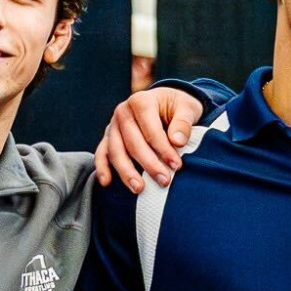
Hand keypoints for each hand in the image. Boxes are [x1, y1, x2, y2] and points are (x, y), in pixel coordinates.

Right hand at [92, 87, 206, 190]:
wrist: (166, 101)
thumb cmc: (177, 106)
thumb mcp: (188, 108)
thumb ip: (183, 123)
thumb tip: (177, 141)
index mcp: (141, 101)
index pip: (150, 129)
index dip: (163, 149)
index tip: (176, 166)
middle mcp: (123, 111)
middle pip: (132, 142)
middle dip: (148, 164)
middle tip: (164, 181)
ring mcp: (113, 125)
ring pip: (116, 151)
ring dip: (126, 172)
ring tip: (139, 189)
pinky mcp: (109, 137)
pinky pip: (102, 153)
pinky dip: (102, 168)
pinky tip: (107, 182)